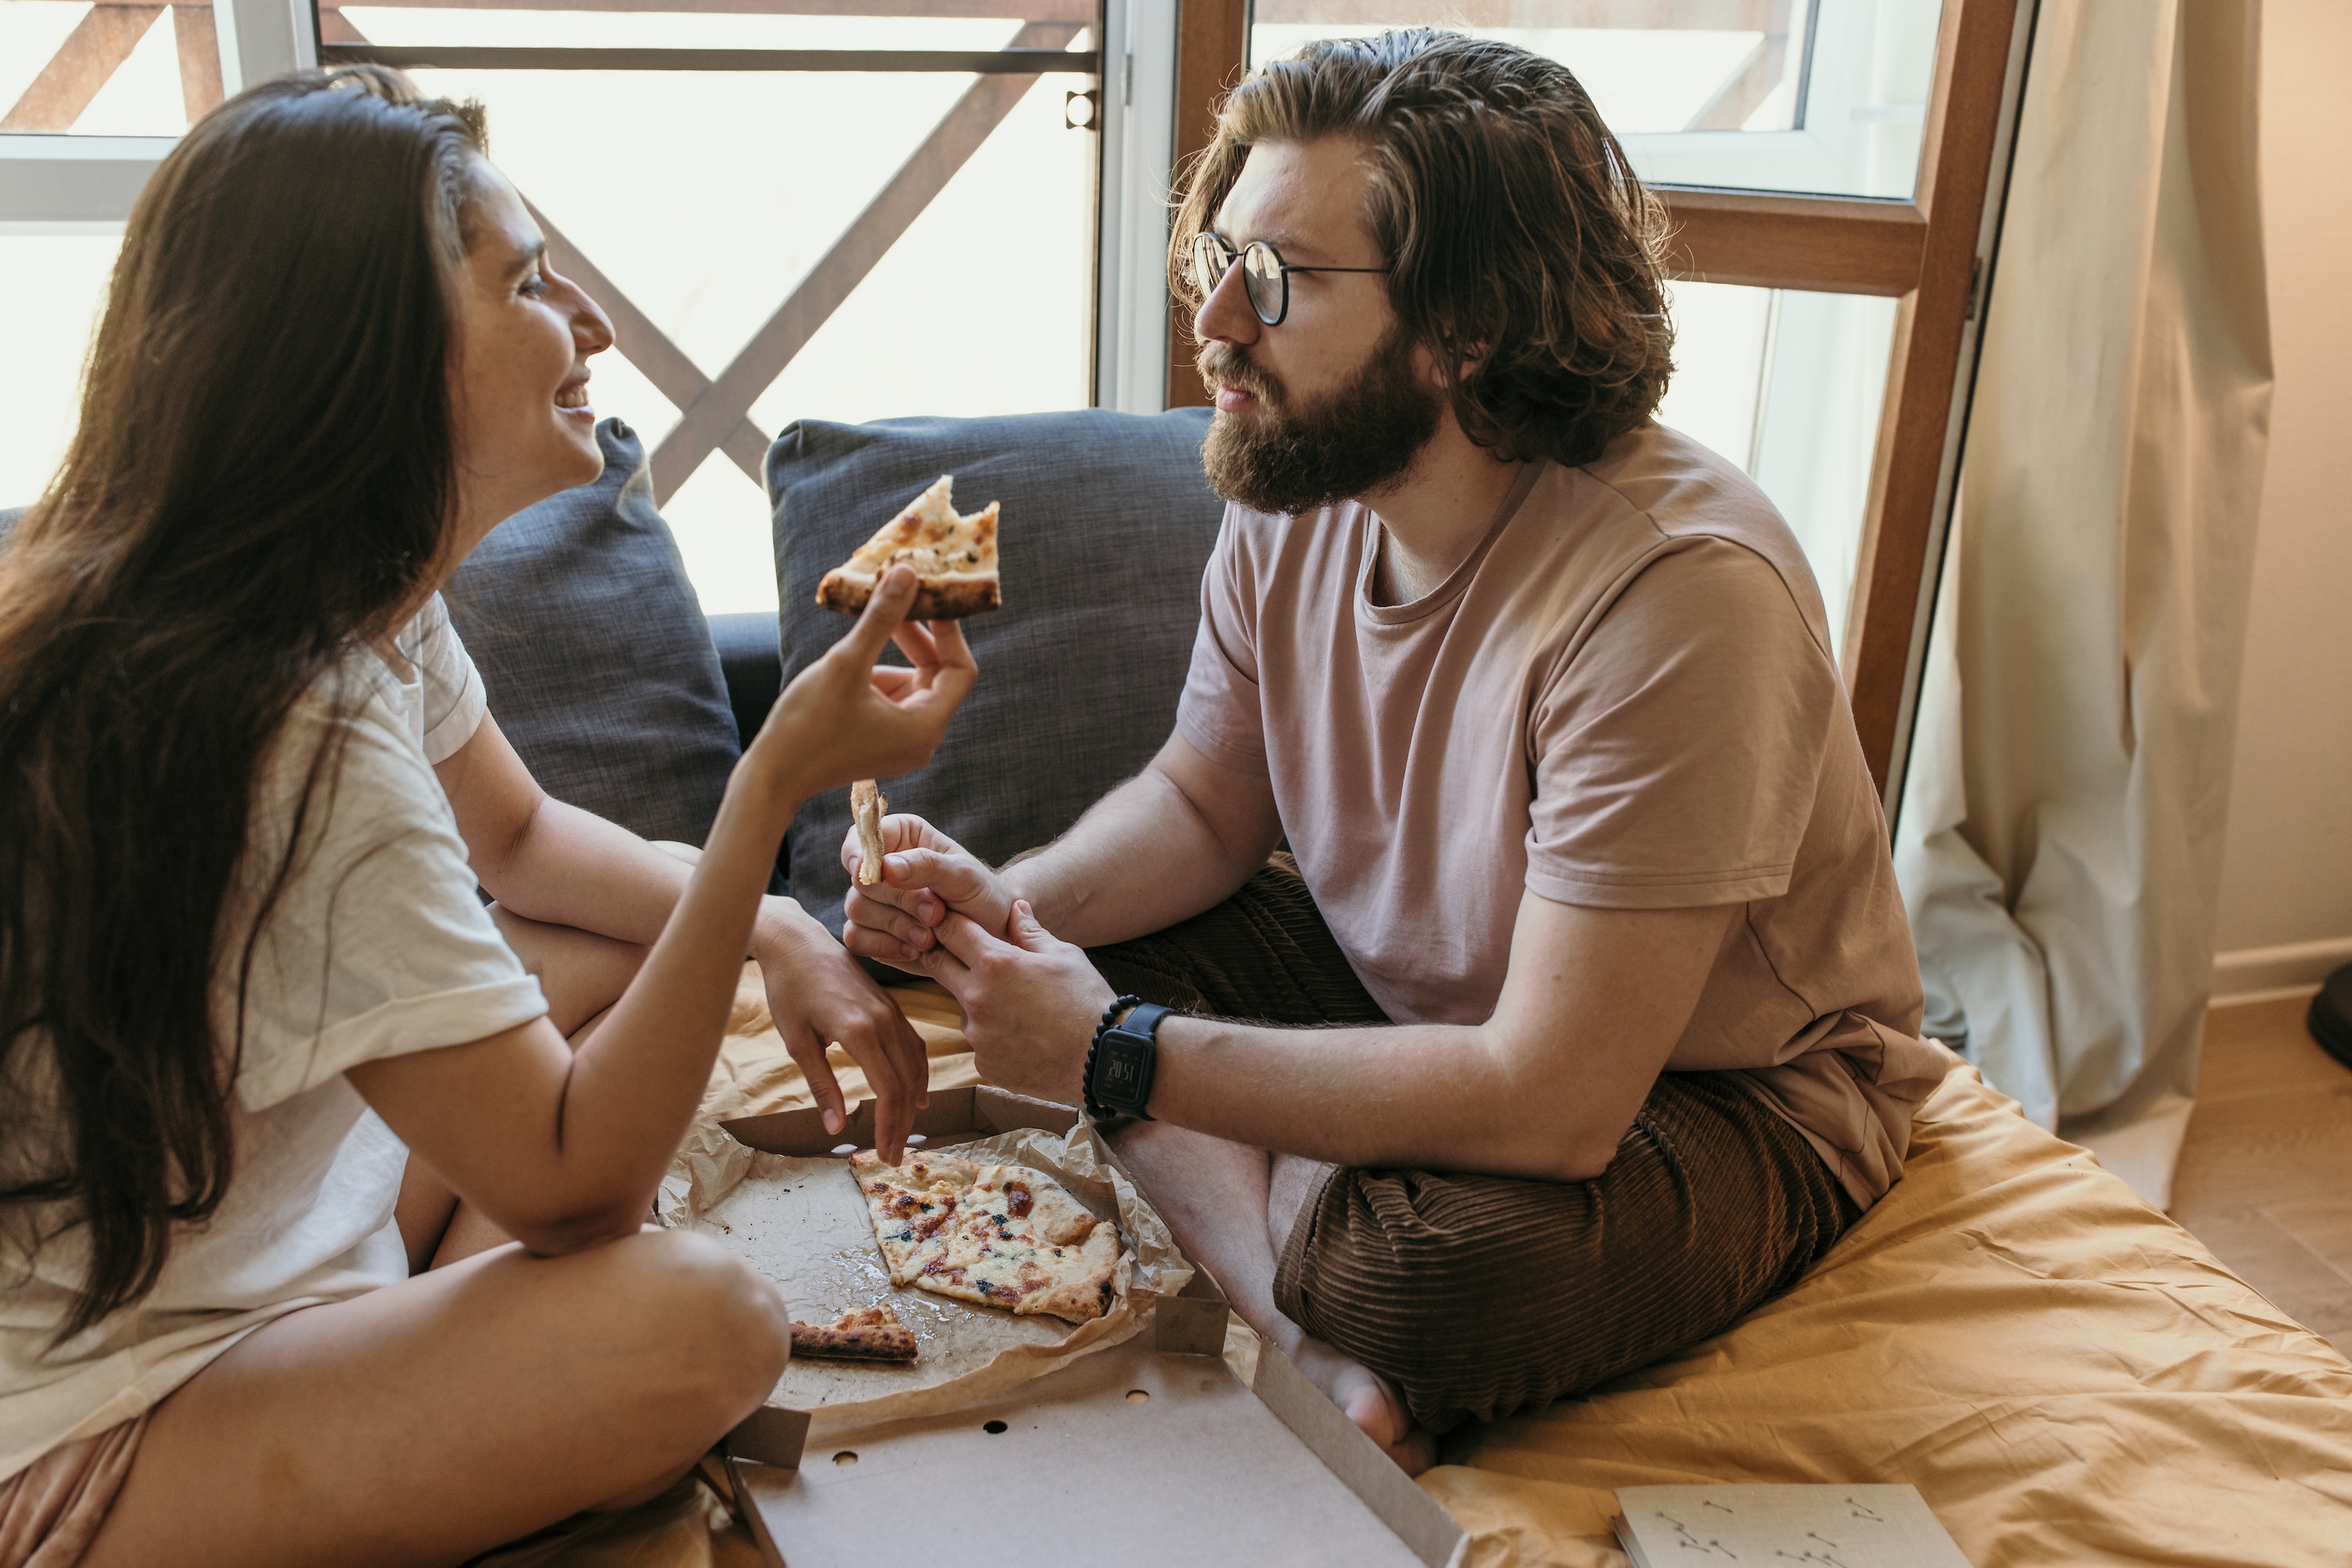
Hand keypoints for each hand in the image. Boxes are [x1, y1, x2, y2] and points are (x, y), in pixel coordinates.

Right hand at [750, 566, 975, 800]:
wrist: (772, 777)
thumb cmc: (808, 724)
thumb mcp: (847, 662)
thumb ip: (882, 618)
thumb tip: (908, 572)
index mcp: (925, 726)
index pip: (960, 670)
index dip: (950, 631)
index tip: (930, 599)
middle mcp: (922, 739)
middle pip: (938, 675)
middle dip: (918, 636)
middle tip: (896, 599)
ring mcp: (901, 743)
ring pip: (912, 684)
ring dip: (894, 651)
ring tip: (869, 620)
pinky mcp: (881, 741)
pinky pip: (893, 698)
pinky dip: (879, 672)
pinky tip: (852, 655)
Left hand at [752, 899, 931, 1161]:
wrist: (797, 942)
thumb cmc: (789, 989)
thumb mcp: (797, 1041)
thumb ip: (822, 1085)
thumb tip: (835, 1127)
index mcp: (860, 1032)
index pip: (888, 1091)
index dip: (889, 1127)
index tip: (883, 1155)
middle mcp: (884, 1021)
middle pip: (905, 1083)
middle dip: (901, 1124)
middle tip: (893, 1156)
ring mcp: (891, 1011)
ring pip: (915, 1065)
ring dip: (912, 1102)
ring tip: (905, 1132)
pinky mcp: (890, 1006)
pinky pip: (914, 1045)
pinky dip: (918, 1073)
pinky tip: (915, 1093)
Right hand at [841, 814, 1015, 968]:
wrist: (991, 935)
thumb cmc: (981, 895)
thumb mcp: (964, 875)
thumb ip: (926, 866)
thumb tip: (885, 867)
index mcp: (902, 836)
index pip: (862, 836)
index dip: (860, 854)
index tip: (876, 874)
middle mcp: (882, 866)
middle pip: (861, 879)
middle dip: (899, 901)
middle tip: (936, 913)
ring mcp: (874, 900)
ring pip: (856, 909)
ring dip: (897, 927)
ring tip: (931, 936)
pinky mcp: (871, 932)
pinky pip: (856, 938)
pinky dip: (885, 947)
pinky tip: (914, 949)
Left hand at [912, 900, 1112, 1103]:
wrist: (1104, 1060)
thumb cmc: (1087, 1000)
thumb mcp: (1063, 955)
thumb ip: (1030, 932)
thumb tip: (1015, 907)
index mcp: (995, 963)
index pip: (950, 931)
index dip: (948, 922)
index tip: (950, 921)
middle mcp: (976, 998)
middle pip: (938, 966)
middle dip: (948, 957)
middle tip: (971, 958)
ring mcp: (977, 1035)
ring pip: (963, 1008)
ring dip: (979, 1002)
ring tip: (1020, 1009)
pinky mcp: (984, 1064)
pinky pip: (980, 1041)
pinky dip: (995, 1036)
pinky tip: (1026, 1036)